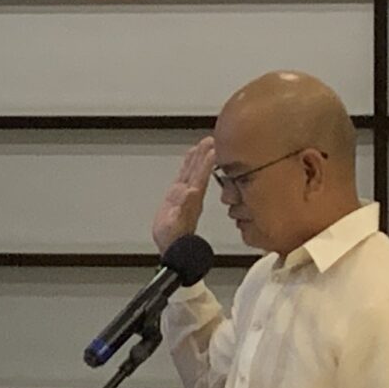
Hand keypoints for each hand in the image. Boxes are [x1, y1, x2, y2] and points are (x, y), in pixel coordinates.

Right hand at [151, 137, 214, 253]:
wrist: (173, 249)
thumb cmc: (174, 239)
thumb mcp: (175, 224)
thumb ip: (183, 208)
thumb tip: (190, 191)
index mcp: (191, 199)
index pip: (201, 176)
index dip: (207, 162)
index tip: (214, 148)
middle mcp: (190, 194)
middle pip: (198, 170)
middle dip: (205, 154)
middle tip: (212, 138)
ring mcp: (185, 194)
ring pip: (193, 171)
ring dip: (198, 157)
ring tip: (204, 142)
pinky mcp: (178, 196)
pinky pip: (185, 175)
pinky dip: (189, 164)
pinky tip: (191, 157)